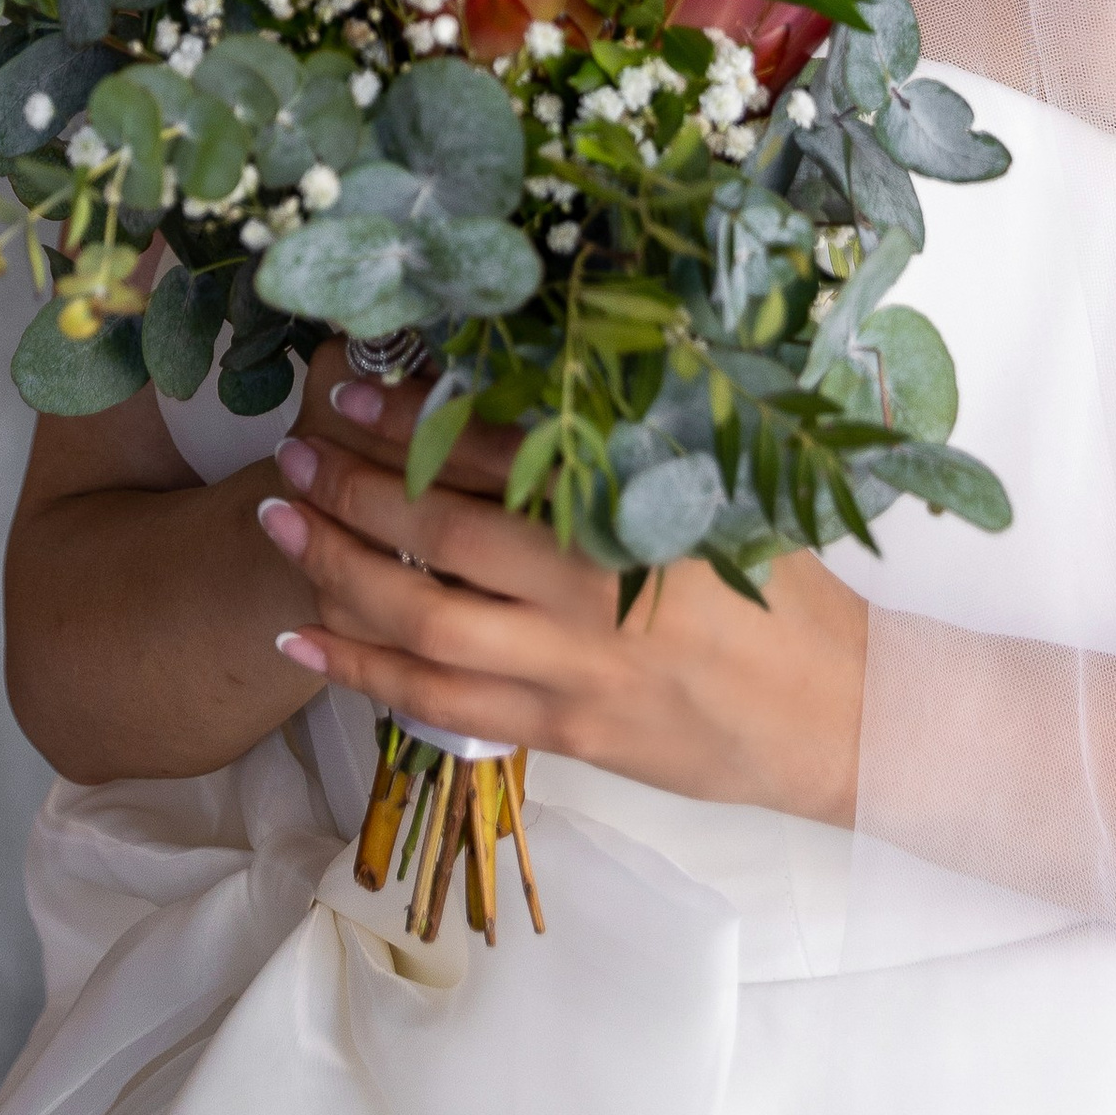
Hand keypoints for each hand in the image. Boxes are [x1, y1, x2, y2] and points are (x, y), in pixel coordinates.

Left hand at [255, 359, 869, 824]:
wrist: (840, 716)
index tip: (348, 387)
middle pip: (440, 537)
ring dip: (336, 572)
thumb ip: (632, 451)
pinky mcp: (562, 734)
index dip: (413, 419)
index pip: (499, 455)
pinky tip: (304, 642)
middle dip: (351, 490)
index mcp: (631, 514)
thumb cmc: (783, 593)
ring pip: (422, 625)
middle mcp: (590, 594)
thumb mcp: (719, 497)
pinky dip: (362, 672)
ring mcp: (570, 674)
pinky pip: (438, 705)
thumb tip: (539, 380)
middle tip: (291, 453)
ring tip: (275, 526)